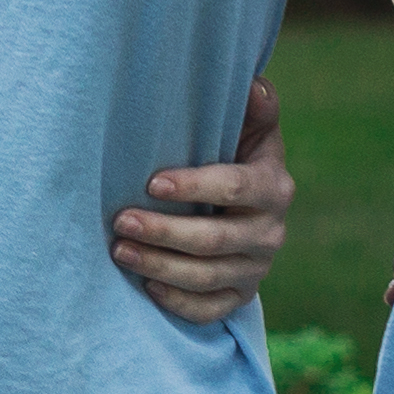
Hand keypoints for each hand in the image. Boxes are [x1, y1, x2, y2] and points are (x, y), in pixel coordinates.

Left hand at [116, 80, 294, 323]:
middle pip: (215, 239)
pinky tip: (147, 286)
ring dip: (159, 265)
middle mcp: (270, 232)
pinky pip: (209, 309)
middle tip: (121, 221)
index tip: (152, 183)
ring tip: (119, 250)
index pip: (236, 187)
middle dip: (165, 231)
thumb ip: (256, 108)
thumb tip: (255, 84)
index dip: (195, 186)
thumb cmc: (237, 157)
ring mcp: (256, 269)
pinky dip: (177, 301)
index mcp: (274, 187)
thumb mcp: (250, 130)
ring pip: (206, 276)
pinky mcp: (240, 296)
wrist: (250, 211)